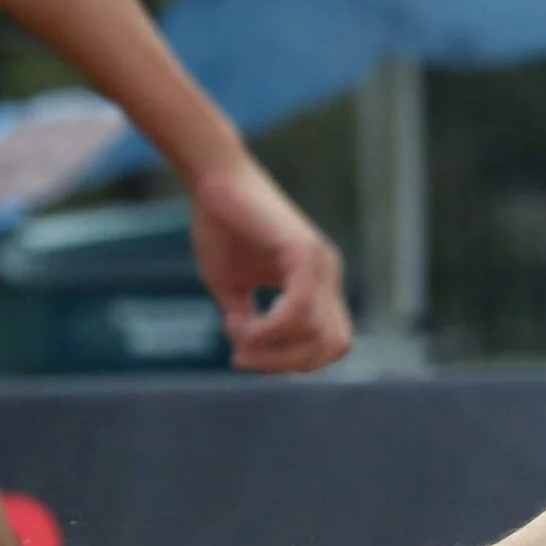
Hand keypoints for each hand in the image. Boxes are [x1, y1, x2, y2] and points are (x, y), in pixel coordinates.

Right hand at [188, 158, 353, 372]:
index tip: (245, 356)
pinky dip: (273, 327)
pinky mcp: (304, 251)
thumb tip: (249, 351)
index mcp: (319, 286)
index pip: (328, 344)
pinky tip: (245, 324)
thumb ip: (248, 322)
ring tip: (238, 335)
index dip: (292, 363)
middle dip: (287, 364)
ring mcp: (321, 263)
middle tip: (242, 357)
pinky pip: (301, 308)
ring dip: (276, 349)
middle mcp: (328, 276)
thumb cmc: (221, 228)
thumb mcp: (232, 287)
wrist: (214, 181)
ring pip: (320, 335)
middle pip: (332, 347)